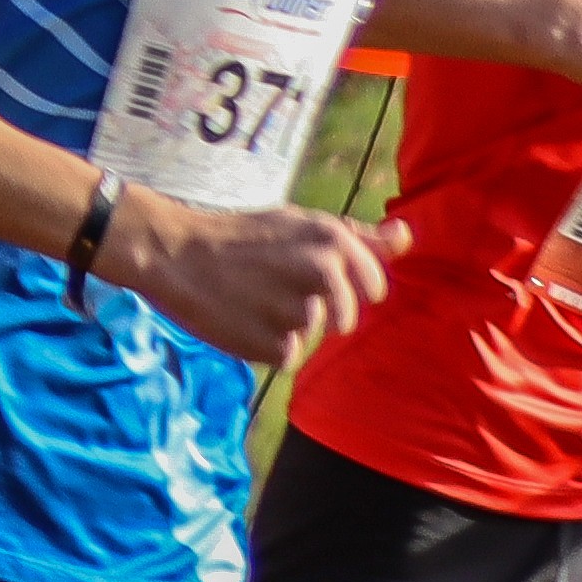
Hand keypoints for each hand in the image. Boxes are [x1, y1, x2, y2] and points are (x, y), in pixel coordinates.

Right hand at [107, 183, 388, 370]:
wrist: (173, 253)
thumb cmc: (241, 237)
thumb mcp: (300, 224)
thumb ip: (359, 237)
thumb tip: (408, 237)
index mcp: (332, 240)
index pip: (373, 287)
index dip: (346, 288)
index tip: (310, 278)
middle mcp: (322, 272)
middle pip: (345, 318)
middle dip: (316, 311)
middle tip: (271, 289)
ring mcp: (299, 310)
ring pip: (310, 334)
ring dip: (285, 325)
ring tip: (250, 299)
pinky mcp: (274, 346)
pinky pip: (286, 356)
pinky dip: (264, 344)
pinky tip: (240, 319)